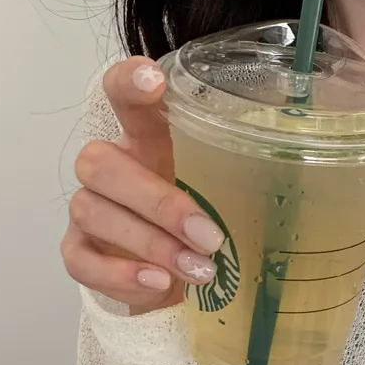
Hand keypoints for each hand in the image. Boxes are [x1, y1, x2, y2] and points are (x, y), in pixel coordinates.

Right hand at [61, 58, 222, 316]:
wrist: (168, 278)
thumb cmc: (196, 221)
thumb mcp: (220, 190)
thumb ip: (238, 173)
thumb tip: (288, 169)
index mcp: (142, 139)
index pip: (121, 95)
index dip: (128, 82)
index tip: (152, 81)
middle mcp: (107, 168)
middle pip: (101, 163)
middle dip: (157, 202)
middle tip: (208, 236)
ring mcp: (86, 209)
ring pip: (93, 212)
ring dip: (151, 244)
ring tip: (199, 270)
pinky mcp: (77, 251)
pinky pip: (81, 260)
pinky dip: (121, 275)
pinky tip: (158, 284)